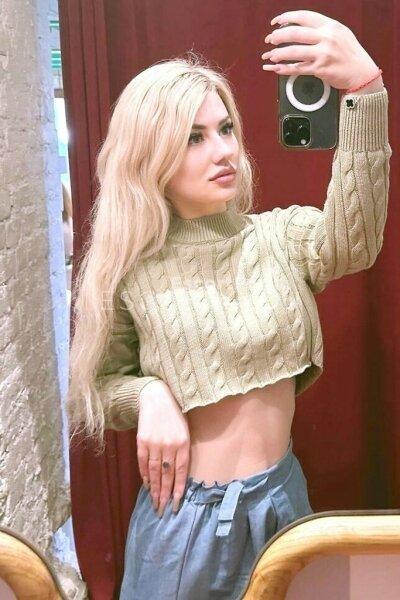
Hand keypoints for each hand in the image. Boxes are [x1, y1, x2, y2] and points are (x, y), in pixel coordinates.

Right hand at [136, 380, 190, 517]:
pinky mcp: (142, 441)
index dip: (178, 489)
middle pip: (167, 475)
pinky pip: (143, 463)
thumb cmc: (174, 416)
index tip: (176, 505)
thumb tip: (178, 476)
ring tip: (155, 503)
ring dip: (154, 489)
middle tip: (163, 511)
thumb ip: (183, 452)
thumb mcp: (185, 431)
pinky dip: (145, 475)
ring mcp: (154, 443)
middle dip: (165, 495)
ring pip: (154, 472)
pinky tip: (147, 486)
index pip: (181, 472)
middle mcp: (169, 445)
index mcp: (183, 443)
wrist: (157, 398)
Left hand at [261, 9, 379, 90]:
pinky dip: (285, 69)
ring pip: (294, 52)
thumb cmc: (350, 54)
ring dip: (279, 54)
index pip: (303, 17)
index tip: (276, 22)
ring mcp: (323, 54)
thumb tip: (299, 28)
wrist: (362, 72)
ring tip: (271, 55)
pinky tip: (277, 68)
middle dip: (278, 36)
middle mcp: (326, 38)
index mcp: (330, 26)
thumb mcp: (340, 34)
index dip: (286, 18)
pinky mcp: (320, 69)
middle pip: (295, 33)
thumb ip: (322, 30)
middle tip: (270, 39)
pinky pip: (298, 69)